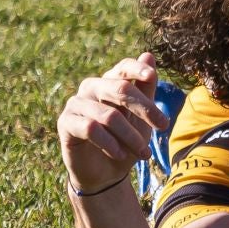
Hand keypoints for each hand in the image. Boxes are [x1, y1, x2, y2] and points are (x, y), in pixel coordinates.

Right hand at [59, 53, 168, 194]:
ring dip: (130, 136)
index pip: (124, 67)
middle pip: (120, 89)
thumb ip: (145, 88)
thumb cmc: (126, 139)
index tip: (151, 76)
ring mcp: (76, 103)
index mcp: (111, 81)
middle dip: (145, 109)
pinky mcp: (65, 122)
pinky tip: (120, 154)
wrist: (105, 172)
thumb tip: (148, 55)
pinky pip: (90, 128)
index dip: (137, 69)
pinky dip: (109, 143)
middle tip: (164, 125)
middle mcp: (91, 87)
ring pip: (109, 115)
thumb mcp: (142, 115)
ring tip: (144, 153)